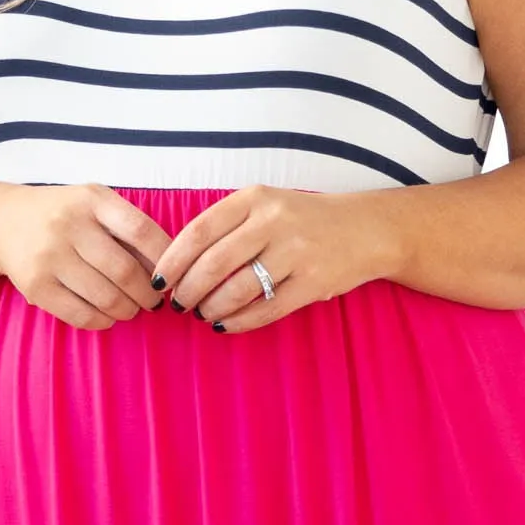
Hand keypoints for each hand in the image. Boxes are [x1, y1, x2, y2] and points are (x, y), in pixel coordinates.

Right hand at [0, 183, 173, 328]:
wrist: (3, 221)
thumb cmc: (64, 215)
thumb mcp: (94, 204)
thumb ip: (128, 227)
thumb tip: (171, 268)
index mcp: (92, 200)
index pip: (141, 231)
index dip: (164, 258)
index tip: (172, 274)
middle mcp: (69, 225)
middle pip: (125, 271)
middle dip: (147, 294)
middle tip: (153, 301)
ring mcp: (49, 256)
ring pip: (105, 297)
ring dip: (127, 310)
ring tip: (132, 309)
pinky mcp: (35, 285)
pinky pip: (80, 314)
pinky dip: (102, 321)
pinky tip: (108, 316)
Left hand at [154, 185, 400, 330]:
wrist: (365, 229)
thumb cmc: (303, 220)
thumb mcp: (265, 206)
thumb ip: (226, 226)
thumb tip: (178, 266)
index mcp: (255, 199)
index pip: (199, 231)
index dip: (172, 260)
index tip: (159, 281)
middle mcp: (274, 222)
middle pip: (214, 263)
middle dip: (189, 290)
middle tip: (180, 304)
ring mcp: (296, 252)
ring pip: (238, 289)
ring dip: (212, 308)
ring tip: (204, 314)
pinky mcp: (313, 282)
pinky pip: (266, 309)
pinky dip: (240, 322)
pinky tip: (226, 325)